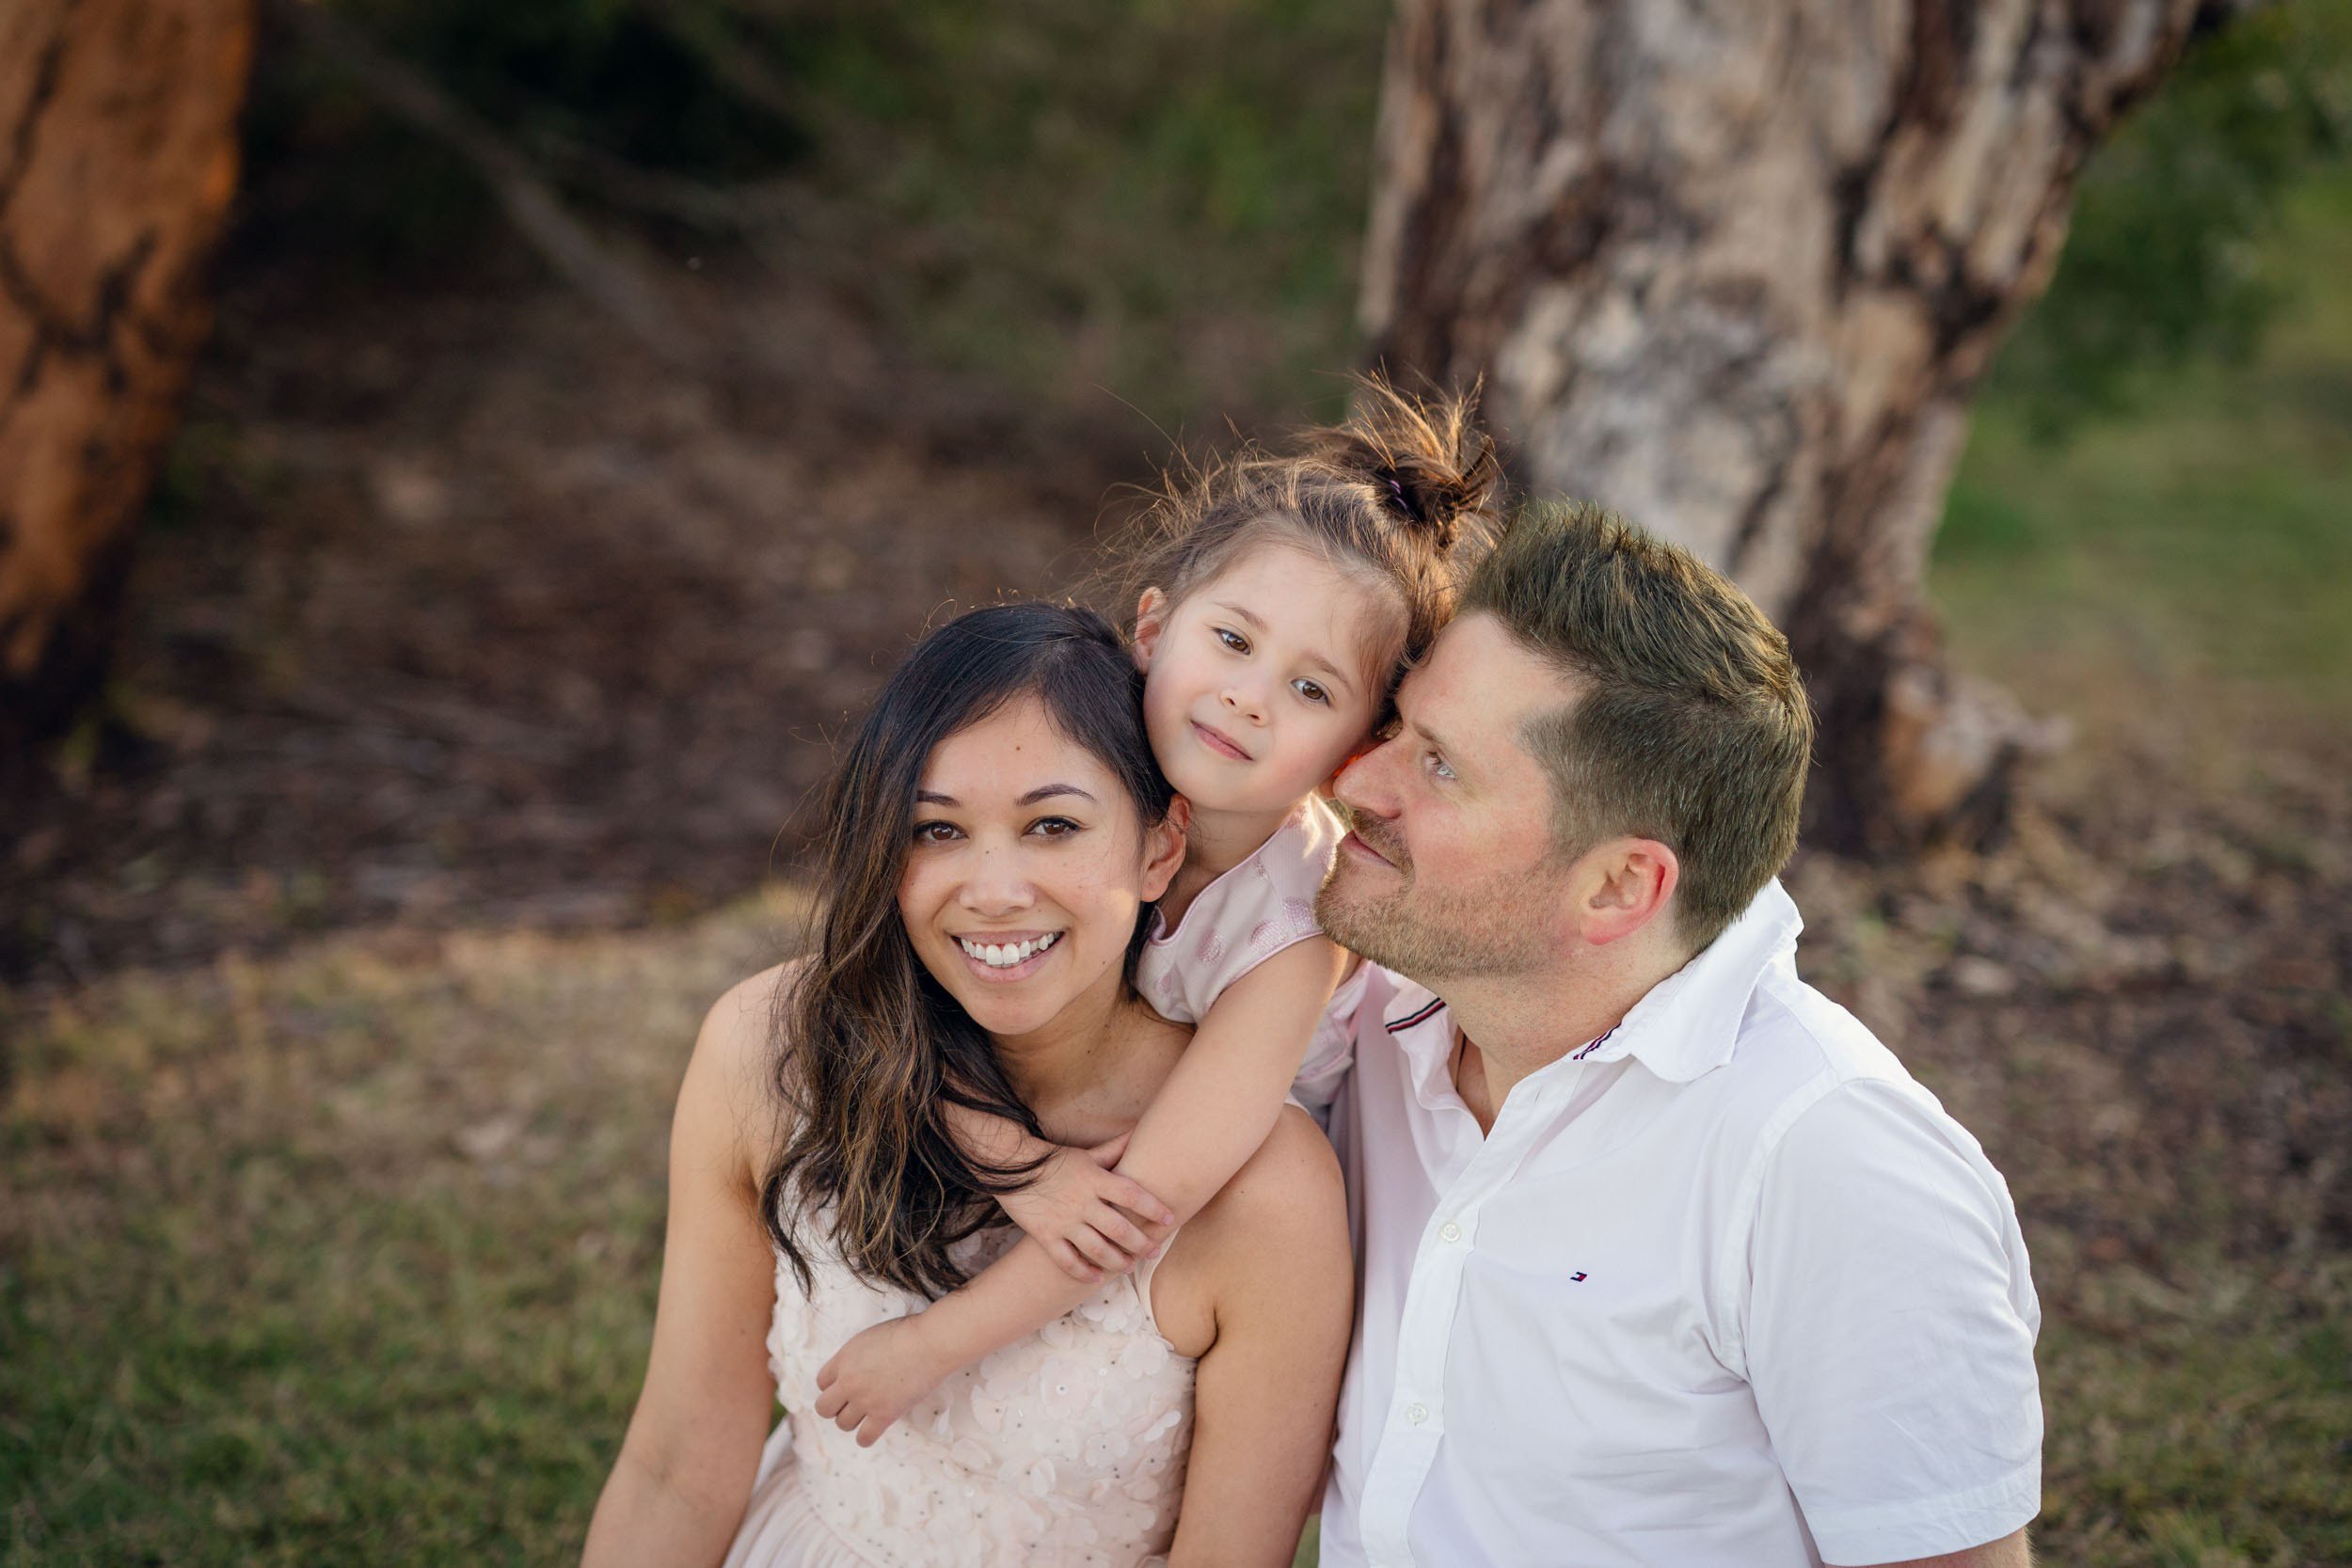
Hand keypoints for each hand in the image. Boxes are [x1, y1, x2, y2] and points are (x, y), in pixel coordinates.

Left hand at [814, 1315, 952, 1447]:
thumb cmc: (907, 1333)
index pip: (821, 1382)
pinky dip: (866, 1437)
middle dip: (835, 1407)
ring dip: (852, 1421)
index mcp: (844, 1358)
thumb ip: (857, 1356)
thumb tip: (859, 1368)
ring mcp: (865, 1400)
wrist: (929, 1343)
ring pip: (842, 1424)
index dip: (833, 1386)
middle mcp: (848, 1381)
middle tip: (851, 1403)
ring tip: (866, 1414)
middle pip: (823, 1408)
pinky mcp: (884, 1415)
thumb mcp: (870, 1337)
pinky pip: (864, 1438)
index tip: (845, 1387)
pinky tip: (874, 1428)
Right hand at [997, 1131, 1176, 1283]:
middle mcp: (1082, 1202)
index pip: (1131, 1194)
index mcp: (1095, 1179)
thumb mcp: (1086, 1154)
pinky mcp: (1045, 1236)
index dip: (1152, 1207)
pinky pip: (1067, 1260)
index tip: (1169, 1217)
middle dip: (1141, 1243)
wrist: (1011, 1167)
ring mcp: (1063, 1221)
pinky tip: (1097, 1277)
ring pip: (1097, 1249)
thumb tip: (1139, 1131)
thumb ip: (1114, 1149)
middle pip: (1119, 1228)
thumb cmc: (1055, 1161)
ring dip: (1117, 1261)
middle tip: (1154, 1251)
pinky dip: (1084, 1272)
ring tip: (1130, 1266)